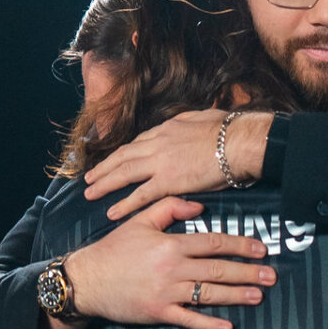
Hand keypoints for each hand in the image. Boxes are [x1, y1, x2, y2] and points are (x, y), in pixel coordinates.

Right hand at [62, 196, 274, 328]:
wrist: (87, 280)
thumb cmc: (114, 249)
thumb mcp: (139, 221)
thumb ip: (169, 207)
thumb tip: (199, 206)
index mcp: (170, 244)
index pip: (213, 243)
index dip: (240, 245)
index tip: (261, 248)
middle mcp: (172, 268)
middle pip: (218, 270)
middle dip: (247, 273)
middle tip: (271, 276)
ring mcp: (167, 292)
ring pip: (209, 294)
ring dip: (237, 296)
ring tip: (258, 297)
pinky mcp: (159, 312)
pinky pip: (189, 319)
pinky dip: (209, 324)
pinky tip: (228, 326)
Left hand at [83, 109, 272, 220]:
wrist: (238, 142)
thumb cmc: (229, 130)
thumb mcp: (203, 117)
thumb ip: (189, 122)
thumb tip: (188, 122)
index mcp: (166, 128)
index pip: (138, 142)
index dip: (124, 153)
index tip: (114, 160)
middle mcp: (157, 143)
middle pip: (123, 156)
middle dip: (104, 168)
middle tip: (89, 178)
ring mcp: (160, 162)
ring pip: (124, 173)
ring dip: (104, 183)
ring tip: (90, 193)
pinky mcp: (168, 181)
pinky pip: (140, 195)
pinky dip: (124, 204)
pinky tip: (112, 212)